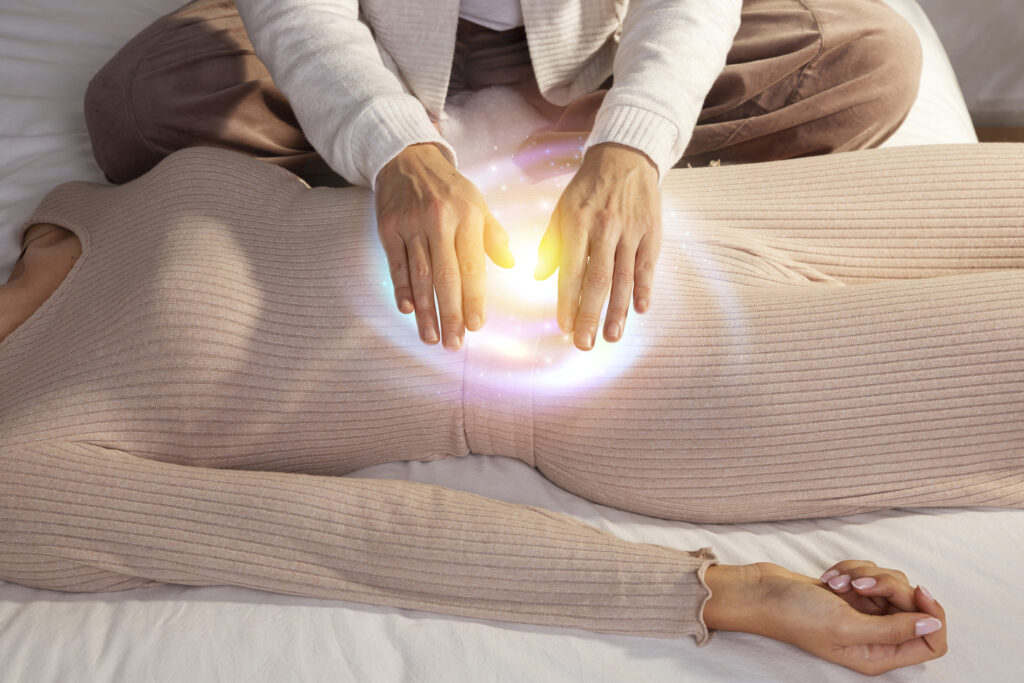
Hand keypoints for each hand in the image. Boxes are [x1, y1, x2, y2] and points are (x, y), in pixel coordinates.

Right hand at [375, 143, 514, 349]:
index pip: (472, 266)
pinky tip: (408, 311)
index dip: (474, 298)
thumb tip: (512, 265)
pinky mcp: (388, 227)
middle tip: (454, 344)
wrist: (406, 158)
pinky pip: (396, 264)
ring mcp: (411, 225)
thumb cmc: (448, 188)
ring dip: (426, 311)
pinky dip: (402, 289)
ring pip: (420, 276)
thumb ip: (494, 236)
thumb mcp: (478, 203)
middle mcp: (439, 221)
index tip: (476, 326)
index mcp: (467, 217)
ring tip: (431, 337)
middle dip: (451, 314)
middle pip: (446, 276)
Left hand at [533, 142, 660, 350]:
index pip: (570, 270)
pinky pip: (647, 265)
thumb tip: (537, 278)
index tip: (563, 327)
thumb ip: (551, 245)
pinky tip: (640, 310)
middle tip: (584, 343)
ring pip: (624, 277)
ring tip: (611, 336)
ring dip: (618, 311)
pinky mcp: (651, 231)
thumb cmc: (587, 190)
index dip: (567, 301)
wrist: (625, 158)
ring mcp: (630, 231)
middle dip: (590, 315)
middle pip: (598, 280)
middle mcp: (604, 228)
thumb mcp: (562, 211)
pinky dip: (645, 289)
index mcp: (577, 224)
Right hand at [706, 561, 947, 675]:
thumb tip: (933, 624)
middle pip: (912, 606)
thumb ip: (895, 629)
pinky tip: (829, 578)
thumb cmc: (797, 616)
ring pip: (891, 585)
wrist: (761, 593)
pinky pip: (870, 574)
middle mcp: (875, 637)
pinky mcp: (851, 594)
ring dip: (866, 575)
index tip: (918, 591)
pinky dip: (852, 570)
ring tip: (836, 582)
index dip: (932, 615)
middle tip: (858, 586)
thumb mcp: (847, 626)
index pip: (932, 641)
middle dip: (888, 587)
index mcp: (879, 656)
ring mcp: (863, 614)